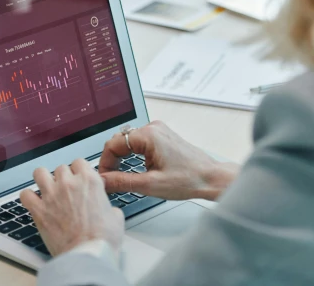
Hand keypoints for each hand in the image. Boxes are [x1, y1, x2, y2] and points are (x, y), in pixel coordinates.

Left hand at [21, 160, 124, 256]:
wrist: (88, 255)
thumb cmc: (102, 239)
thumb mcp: (116, 216)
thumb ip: (108, 205)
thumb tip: (107, 209)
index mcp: (89, 181)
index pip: (79, 162)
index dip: (79, 171)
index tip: (79, 179)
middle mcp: (68, 183)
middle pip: (61, 168)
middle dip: (63, 177)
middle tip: (66, 189)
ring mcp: (51, 195)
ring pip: (40, 172)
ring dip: (43, 179)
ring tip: (46, 188)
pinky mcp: (38, 210)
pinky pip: (25, 194)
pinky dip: (28, 197)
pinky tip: (33, 202)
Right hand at [99, 121, 239, 201]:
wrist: (210, 178)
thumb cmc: (188, 179)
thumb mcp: (150, 184)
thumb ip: (122, 181)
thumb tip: (103, 181)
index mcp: (148, 135)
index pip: (113, 144)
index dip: (104, 162)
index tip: (104, 177)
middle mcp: (153, 128)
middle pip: (120, 141)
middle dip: (112, 160)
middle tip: (110, 180)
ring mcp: (159, 131)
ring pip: (129, 142)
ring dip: (122, 158)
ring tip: (122, 177)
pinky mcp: (163, 137)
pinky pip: (140, 143)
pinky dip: (133, 156)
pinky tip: (135, 169)